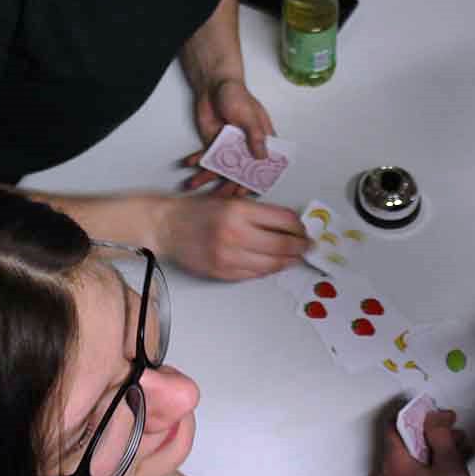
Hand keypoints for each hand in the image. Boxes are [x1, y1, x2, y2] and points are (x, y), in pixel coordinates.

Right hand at [155, 194, 309, 279]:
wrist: (167, 226)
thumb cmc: (197, 210)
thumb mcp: (230, 201)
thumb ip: (259, 213)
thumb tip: (290, 225)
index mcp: (239, 211)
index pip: (284, 221)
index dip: (300, 228)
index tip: (306, 231)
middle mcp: (235, 234)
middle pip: (282, 246)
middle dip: (300, 247)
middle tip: (307, 247)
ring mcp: (228, 257)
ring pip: (271, 264)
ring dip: (288, 262)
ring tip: (295, 258)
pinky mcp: (222, 272)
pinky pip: (254, 275)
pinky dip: (268, 270)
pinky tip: (273, 265)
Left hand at [182, 79, 274, 195]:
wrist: (214, 85)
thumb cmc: (237, 95)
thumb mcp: (250, 115)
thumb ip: (255, 136)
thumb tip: (263, 156)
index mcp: (260, 139)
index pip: (263, 164)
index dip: (258, 179)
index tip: (248, 191)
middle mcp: (245, 146)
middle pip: (241, 170)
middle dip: (231, 184)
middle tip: (223, 194)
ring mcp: (229, 146)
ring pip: (222, 167)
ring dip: (209, 177)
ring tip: (197, 184)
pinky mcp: (213, 143)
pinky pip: (206, 156)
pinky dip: (198, 160)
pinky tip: (190, 164)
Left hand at [379, 410, 471, 475]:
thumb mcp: (448, 463)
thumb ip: (440, 435)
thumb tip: (435, 415)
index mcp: (393, 460)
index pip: (396, 422)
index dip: (418, 413)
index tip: (433, 411)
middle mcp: (388, 472)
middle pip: (407, 440)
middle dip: (432, 432)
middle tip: (450, 429)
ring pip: (414, 456)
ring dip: (436, 448)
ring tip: (457, 447)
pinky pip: (417, 470)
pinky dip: (433, 463)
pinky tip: (451, 464)